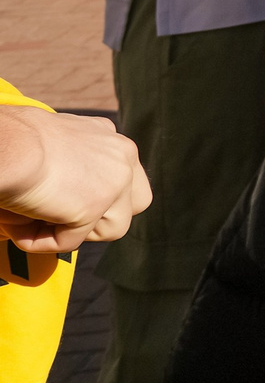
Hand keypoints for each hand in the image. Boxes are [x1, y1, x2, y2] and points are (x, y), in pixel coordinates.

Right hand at [0, 107, 151, 254]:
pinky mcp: (93, 207)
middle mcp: (122, 156)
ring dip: (69, 232)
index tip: (63, 201)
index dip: (99, 198)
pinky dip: (39, 241)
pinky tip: (17, 220)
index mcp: (111, 139)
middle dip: (101, 219)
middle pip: (134, 205)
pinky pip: (68, 243)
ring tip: (32, 218)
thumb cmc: (15, 140)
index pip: (125, 178)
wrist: (8, 143)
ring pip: (109, 229)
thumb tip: (60, 195)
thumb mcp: (53, 143)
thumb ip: (71, 165)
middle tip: (58, 215)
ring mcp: (114, 182)